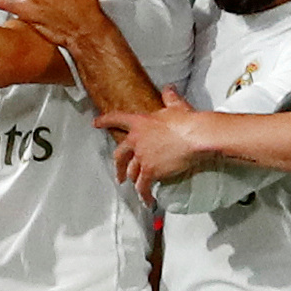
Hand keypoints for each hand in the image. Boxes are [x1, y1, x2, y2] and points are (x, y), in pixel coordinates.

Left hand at [97, 87, 207, 202]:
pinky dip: (144, 194)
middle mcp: (137, 140)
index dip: (105, 121)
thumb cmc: (186, 121)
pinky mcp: (151, 171)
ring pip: (132, 172)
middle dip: (118, 165)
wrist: (195, 136)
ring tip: (137, 187)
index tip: (95, 123)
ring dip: (133, 180)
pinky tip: (147, 200)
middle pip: (120, 154)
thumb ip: (169, 97)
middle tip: (119, 173)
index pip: (117, 119)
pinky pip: (143, 186)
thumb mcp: (176, 106)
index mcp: (140, 123)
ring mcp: (142, 157)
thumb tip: (168, 89)